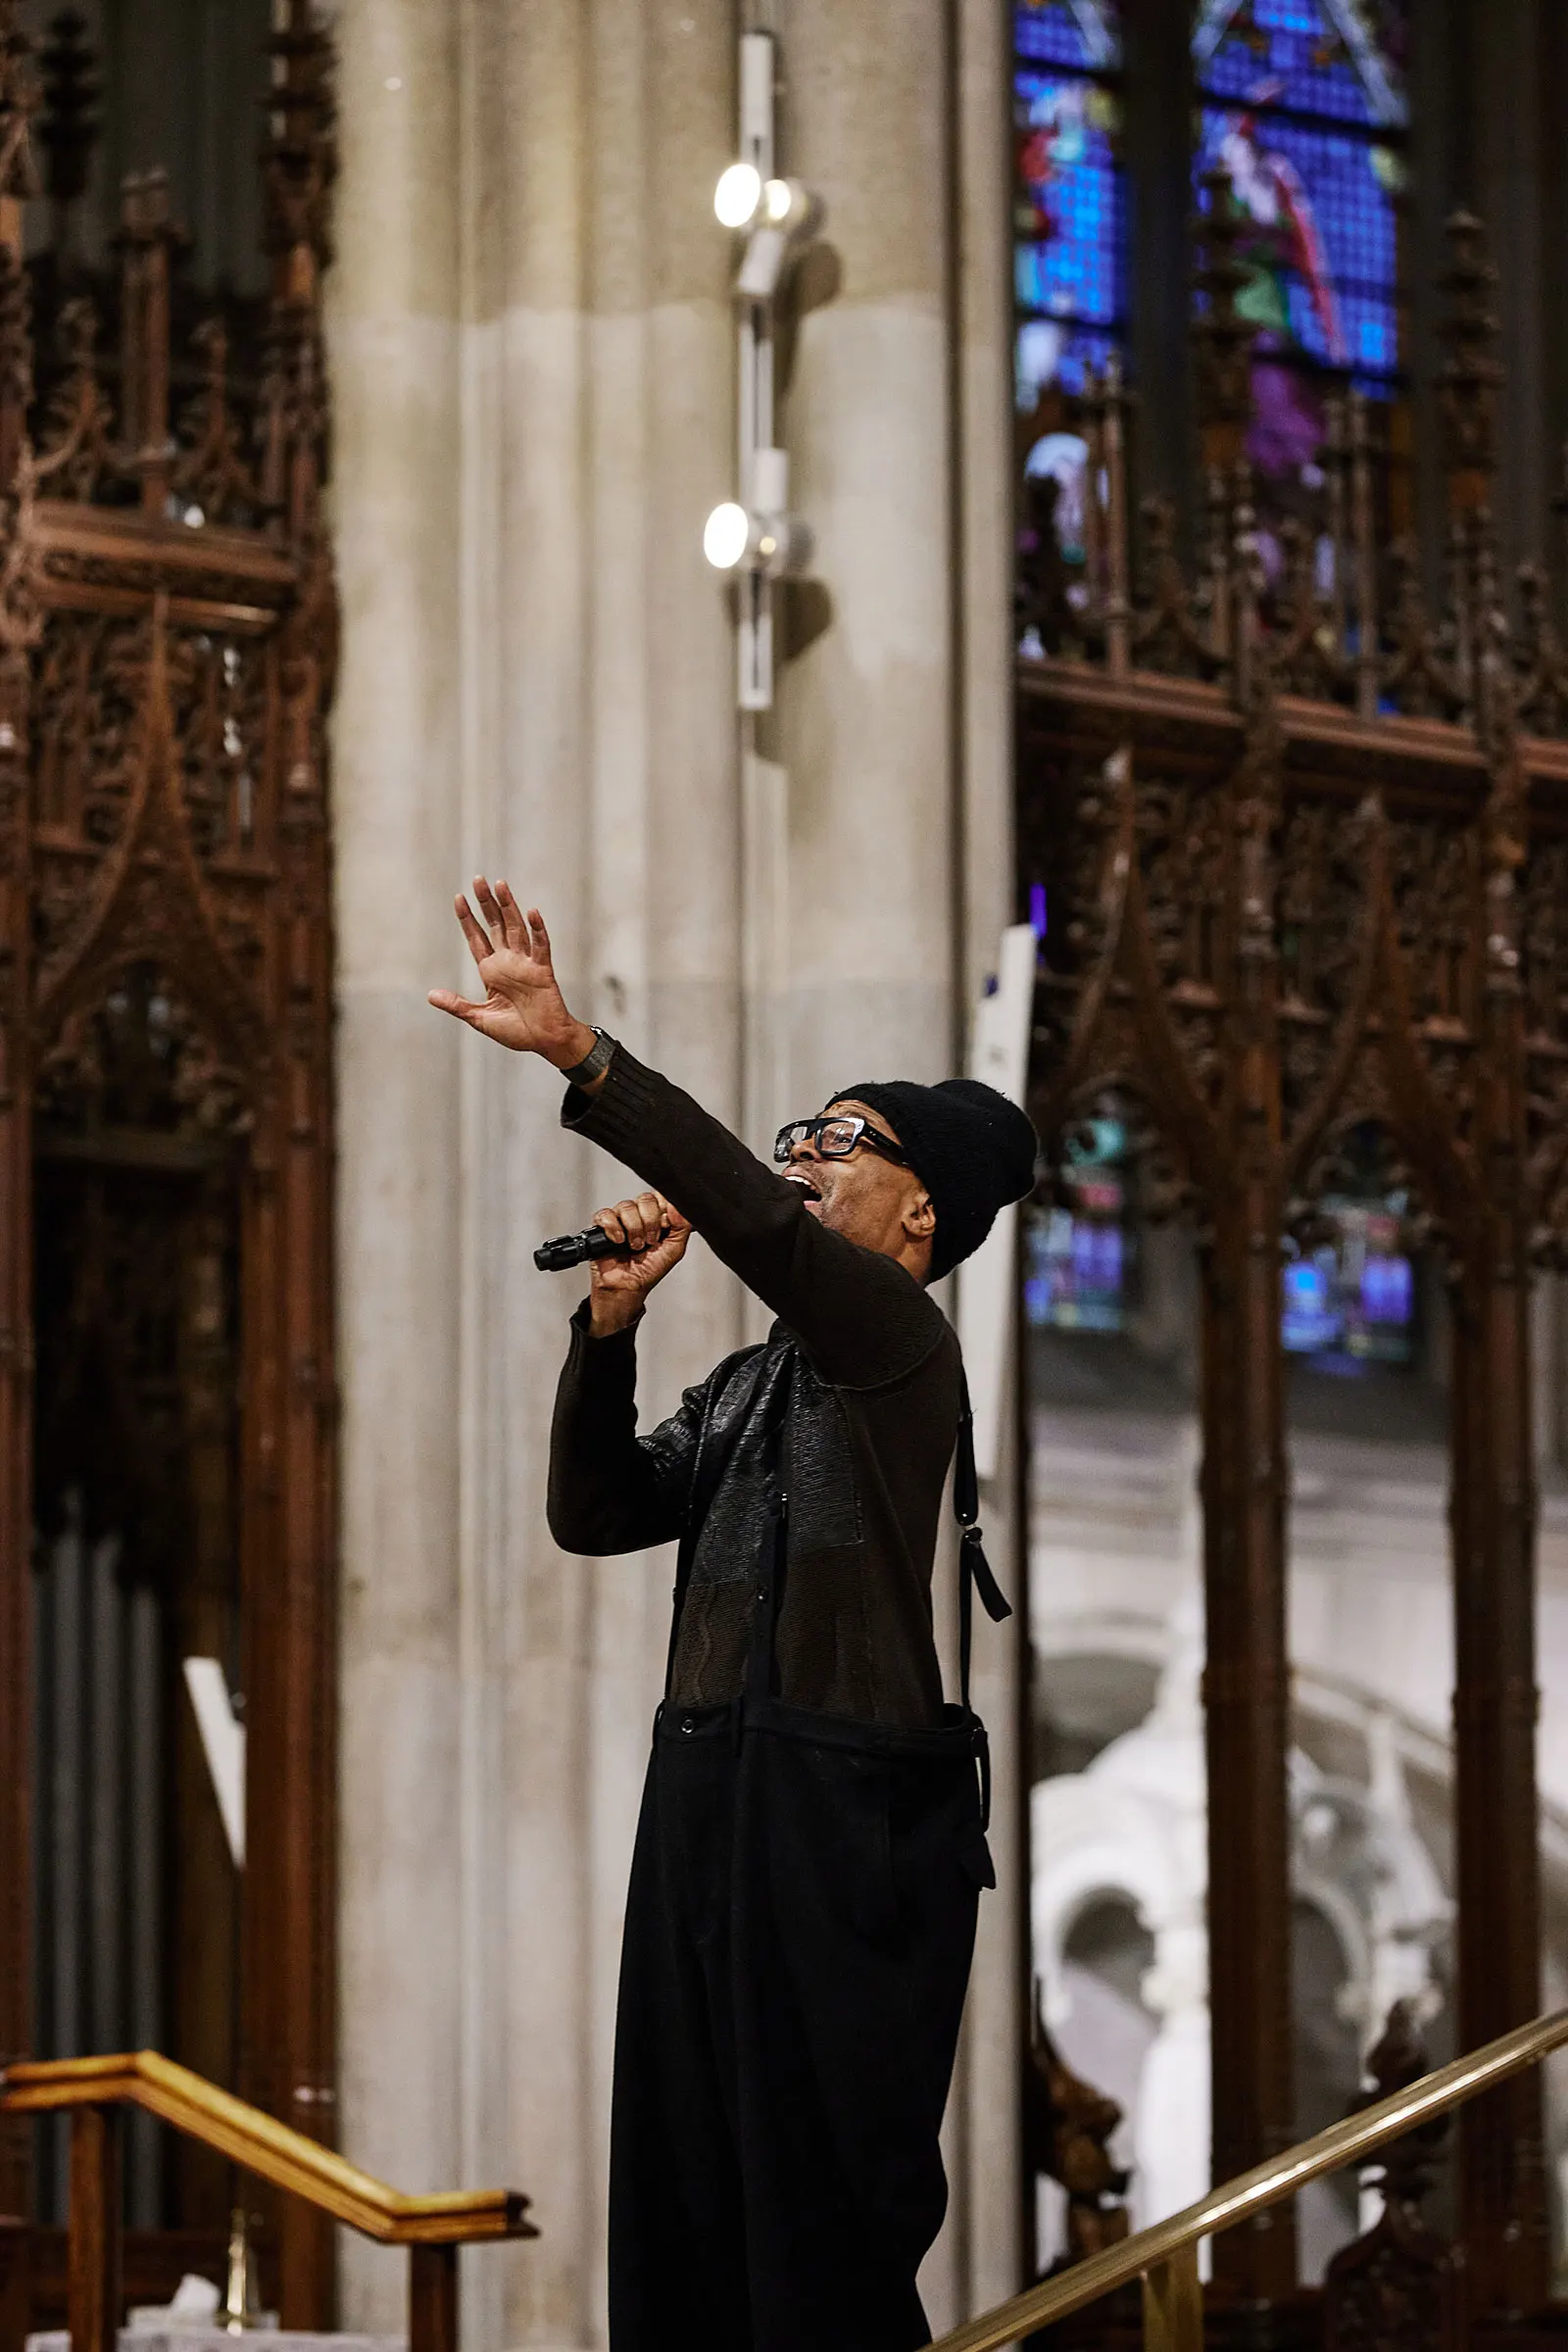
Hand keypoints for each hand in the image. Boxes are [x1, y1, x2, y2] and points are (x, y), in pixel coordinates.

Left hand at [428, 877, 595, 1068]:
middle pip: (496, 925)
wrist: (544, 1042)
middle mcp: (508, 962)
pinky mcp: (543, 971)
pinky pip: (541, 947)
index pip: (477, 939)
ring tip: (500, 884)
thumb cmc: (516, 1031)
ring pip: (517, 928)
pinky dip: (538, 930)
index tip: (459, 899)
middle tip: (478, 879)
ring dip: (509, 907)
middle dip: (486, 903)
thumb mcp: (480, 1018)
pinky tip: (532, 913)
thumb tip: (430, 995)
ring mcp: (526, 964)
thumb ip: (457, 1005)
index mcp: (491, 971)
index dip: (468, 919)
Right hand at [589, 1191, 690, 1335]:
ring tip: (635, 1246)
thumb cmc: (649, 1270)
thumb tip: (678, 1207)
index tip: (665, 1226)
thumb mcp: (675, 1249)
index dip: (664, 1209)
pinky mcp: (601, 1226)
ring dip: (634, 1229)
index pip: (661, 1196)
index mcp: (656, 1217)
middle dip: (650, 1222)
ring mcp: (620, 1219)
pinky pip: (606, 1215)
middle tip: (650, 1241)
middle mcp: (638, 1215)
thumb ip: (682, 1226)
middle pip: (645, 1198)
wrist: (628, 1288)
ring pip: (626, 1206)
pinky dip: (614, 1228)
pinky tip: (618, 1241)